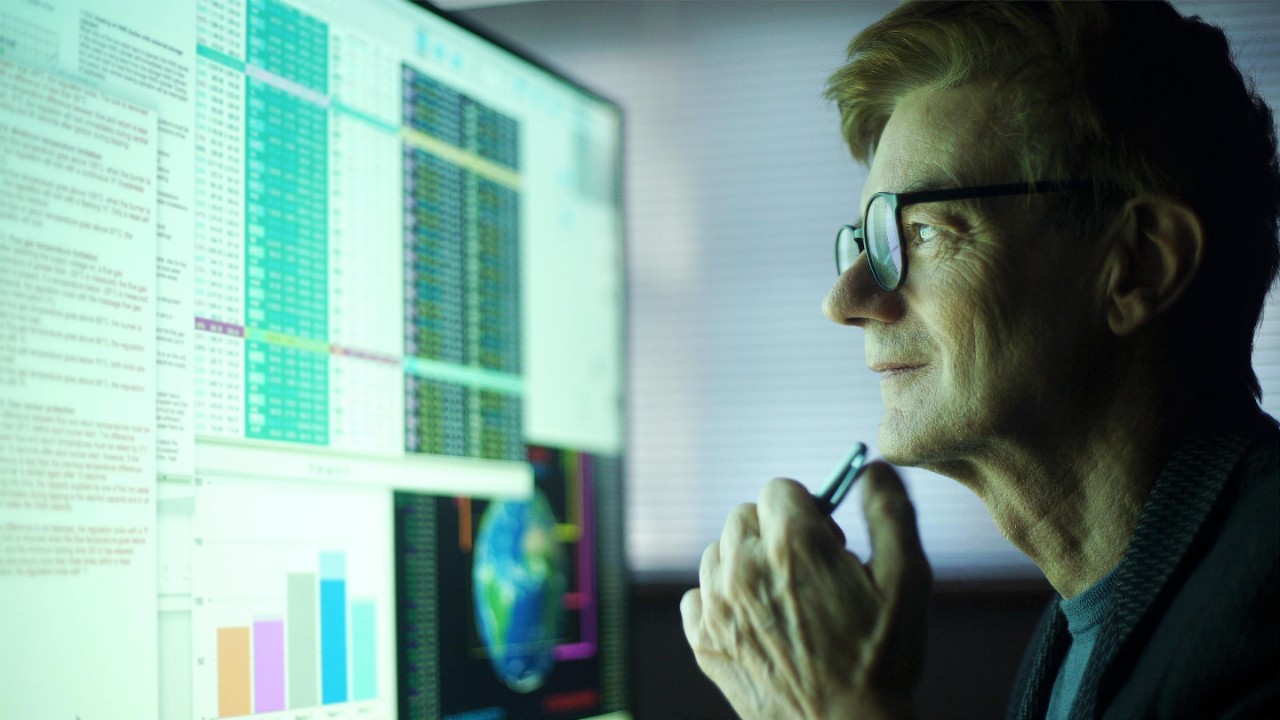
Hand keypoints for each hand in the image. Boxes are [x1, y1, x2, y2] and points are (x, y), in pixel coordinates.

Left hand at [680, 462, 930, 719]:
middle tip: (809, 571)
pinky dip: (720, 600)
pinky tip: (756, 622)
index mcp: (792, 543)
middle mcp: (744, 567)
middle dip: (775, 532)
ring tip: (784, 599)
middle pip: (745, 516)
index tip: (827, 541)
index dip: (808, 510)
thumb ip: (890, 512)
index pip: (779, 488)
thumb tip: (875, 467)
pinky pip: (697, 595)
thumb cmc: (881, 660)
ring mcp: (717, 606)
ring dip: (746, 564)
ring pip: (719, 553)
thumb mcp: (907, 580)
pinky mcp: (703, 641)